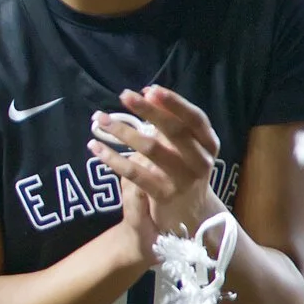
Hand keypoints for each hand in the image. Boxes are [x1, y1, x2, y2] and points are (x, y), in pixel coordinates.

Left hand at [90, 85, 219, 240]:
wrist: (191, 214)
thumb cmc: (183, 169)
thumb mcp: (184, 146)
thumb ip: (170, 121)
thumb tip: (146, 93)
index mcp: (208, 144)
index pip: (195, 118)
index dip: (174, 103)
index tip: (150, 90)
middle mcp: (200, 161)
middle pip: (175, 131)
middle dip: (149, 111)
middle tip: (124, 96)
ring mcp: (183, 179)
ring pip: (152, 150)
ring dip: (123, 132)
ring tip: (100, 119)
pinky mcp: (163, 194)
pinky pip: (135, 173)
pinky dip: (112, 158)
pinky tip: (94, 147)